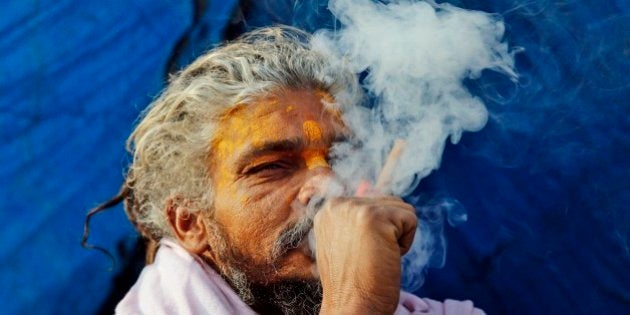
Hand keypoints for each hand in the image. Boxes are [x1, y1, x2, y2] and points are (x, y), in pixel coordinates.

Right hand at [314, 195, 416, 313]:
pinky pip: (411, 219)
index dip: (377, 231)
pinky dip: (406, 243)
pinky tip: (384, 258)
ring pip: (401, 209)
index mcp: (328, 209)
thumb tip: (367, 181)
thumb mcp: (347, 243)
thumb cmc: (352, 282)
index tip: (361, 253)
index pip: (371, 201)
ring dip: (397, 237)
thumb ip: (356, 214)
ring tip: (375, 257)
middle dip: (388, 232)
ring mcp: (354, 208)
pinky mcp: (374, 216)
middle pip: (388, 202)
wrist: (351, 307)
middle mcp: (337, 204)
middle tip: (368, 258)